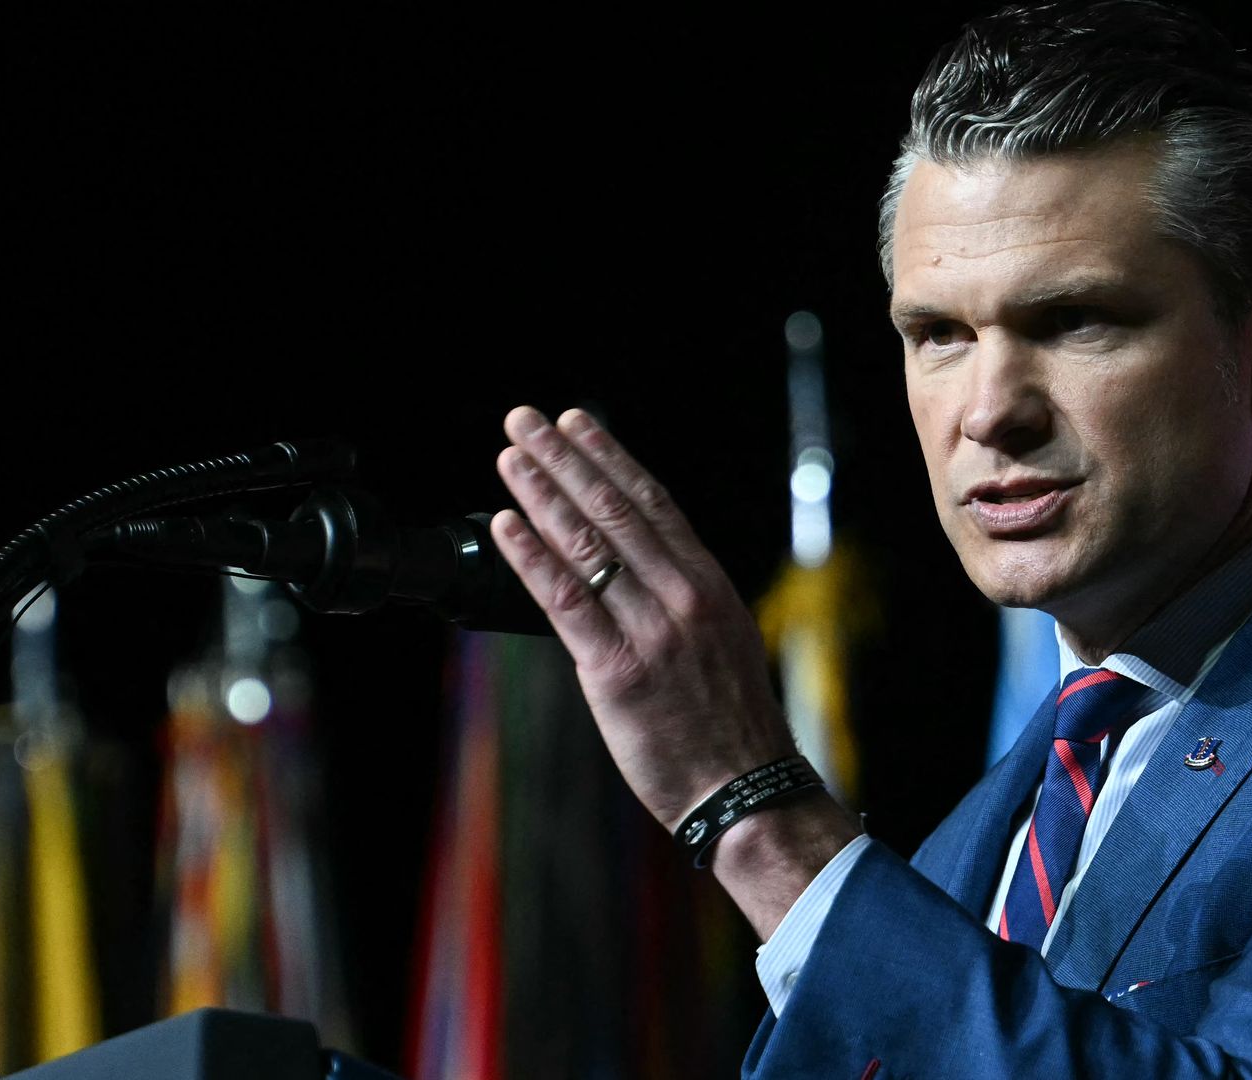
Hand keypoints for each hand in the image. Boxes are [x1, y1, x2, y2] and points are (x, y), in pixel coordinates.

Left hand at [490, 405, 796, 830]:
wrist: (746, 787)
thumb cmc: (730, 723)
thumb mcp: (722, 640)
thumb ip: (681, 599)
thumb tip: (636, 566)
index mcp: (708, 584)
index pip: (652, 502)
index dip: (609, 457)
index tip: (577, 422)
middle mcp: (682, 596)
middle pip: (614, 510)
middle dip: (565, 458)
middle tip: (526, 420)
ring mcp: (651, 631)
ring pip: (587, 545)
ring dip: (542, 493)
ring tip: (510, 457)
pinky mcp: (617, 671)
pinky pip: (566, 601)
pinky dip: (532, 556)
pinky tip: (506, 524)